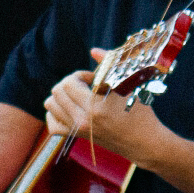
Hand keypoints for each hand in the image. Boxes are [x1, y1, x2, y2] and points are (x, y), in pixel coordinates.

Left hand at [44, 56, 168, 169]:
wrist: (143, 142)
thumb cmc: (138, 112)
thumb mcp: (126, 86)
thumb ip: (109, 65)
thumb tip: (93, 50)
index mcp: (95, 107)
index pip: (69, 83)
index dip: (79, 75)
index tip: (92, 78)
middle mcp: (83, 120)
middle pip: (57, 92)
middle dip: (69, 83)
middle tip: (85, 86)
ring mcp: (78, 130)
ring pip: (50, 105)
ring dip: (61, 95)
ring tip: (78, 95)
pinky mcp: (77, 137)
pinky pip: (53, 125)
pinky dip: (55, 114)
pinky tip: (69, 108)